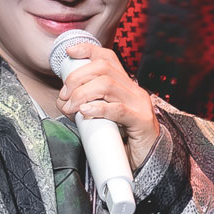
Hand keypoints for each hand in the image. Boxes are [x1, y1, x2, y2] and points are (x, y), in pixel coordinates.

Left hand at [53, 39, 159, 170]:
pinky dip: (98, 108)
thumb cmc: (124, 142)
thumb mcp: (106, 118)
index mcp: (126, 86)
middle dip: (77, 78)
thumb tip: (65, 101)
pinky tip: (85, 112)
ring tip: (71, 107)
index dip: (88, 50)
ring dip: (82, 94)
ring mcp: (139, 105)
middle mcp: (134, 91)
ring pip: (108, 85)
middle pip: (103, 69)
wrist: (149, 163)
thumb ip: (91, 106)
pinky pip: (118, 109)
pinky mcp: (141, 122)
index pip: (108, 58)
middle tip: (64, 96)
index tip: (70, 53)